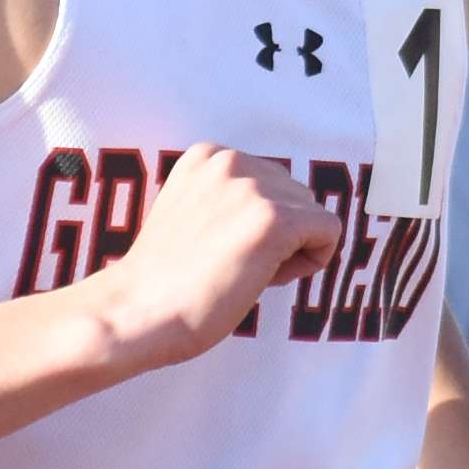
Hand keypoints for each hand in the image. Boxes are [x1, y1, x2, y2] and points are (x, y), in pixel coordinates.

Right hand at [94, 147, 341, 368]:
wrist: (138, 313)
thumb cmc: (164, 281)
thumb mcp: (194, 213)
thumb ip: (231, 199)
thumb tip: (290, 213)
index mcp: (207, 155)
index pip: (269, 182)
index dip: (256, 223)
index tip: (220, 249)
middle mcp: (230, 160)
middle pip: (296, 196)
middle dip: (280, 234)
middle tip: (234, 267)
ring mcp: (253, 188)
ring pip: (314, 215)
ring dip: (293, 250)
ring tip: (244, 272)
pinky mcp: (274, 220)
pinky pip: (330, 232)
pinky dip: (313, 260)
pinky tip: (269, 279)